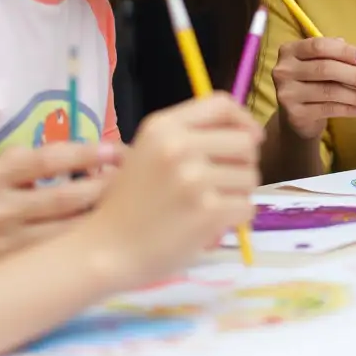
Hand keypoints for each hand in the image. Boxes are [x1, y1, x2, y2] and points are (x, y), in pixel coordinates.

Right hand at [0, 140, 120, 271]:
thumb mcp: (5, 165)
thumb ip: (43, 158)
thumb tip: (100, 153)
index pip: (48, 161)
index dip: (86, 154)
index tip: (117, 151)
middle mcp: (1, 208)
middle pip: (64, 198)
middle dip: (104, 187)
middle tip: (132, 180)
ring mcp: (8, 241)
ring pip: (67, 229)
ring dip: (101, 215)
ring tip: (126, 203)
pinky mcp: (17, 264)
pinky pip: (60, 250)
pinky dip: (85, 238)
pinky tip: (105, 229)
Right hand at [76, 94, 261, 289]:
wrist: (105, 251)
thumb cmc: (129, 203)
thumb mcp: (148, 152)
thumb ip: (190, 135)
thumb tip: (250, 133)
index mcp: (163, 126)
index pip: (222, 104)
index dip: (244, 119)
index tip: (250, 136)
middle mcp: (179, 146)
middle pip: (246, 141)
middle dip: (242, 163)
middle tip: (222, 182)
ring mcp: (195, 179)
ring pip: (251, 176)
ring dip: (238, 193)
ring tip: (209, 205)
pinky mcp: (209, 211)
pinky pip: (247, 206)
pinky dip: (235, 218)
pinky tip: (210, 224)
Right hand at [272, 37, 355, 139]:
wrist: (296, 116)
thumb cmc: (313, 82)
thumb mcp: (321, 64)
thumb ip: (336, 56)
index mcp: (290, 50)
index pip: (319, 46)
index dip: (344, 52)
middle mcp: (283, 70)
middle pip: (325, 69)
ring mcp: (286, 93)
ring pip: (329, 91)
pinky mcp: (294, 114)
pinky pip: (328, 109)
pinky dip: (350, 110)